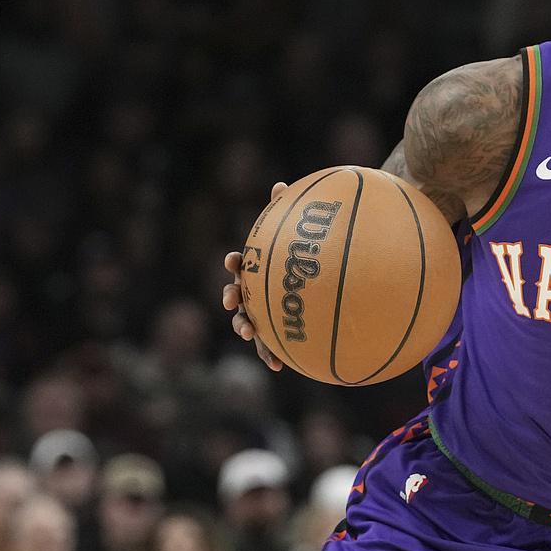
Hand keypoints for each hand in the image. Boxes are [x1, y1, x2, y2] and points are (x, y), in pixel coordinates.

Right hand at [222, 182, 288, 371]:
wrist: (319, 285)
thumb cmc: (305, 258)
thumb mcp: (296, 235)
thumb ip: (286, 213)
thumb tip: (279, 184)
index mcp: (257, 270)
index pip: (241, 263)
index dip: (235, 262)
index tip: (234, 260)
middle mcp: (254, 292)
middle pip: (236, 294)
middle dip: (231, 297)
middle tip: (232, 300)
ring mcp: (262, 313)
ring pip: (247, 321)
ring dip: (244, 327)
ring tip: (248, 332)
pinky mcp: (274, 333)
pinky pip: (269, 345)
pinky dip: (269, 354)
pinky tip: (278, 366)